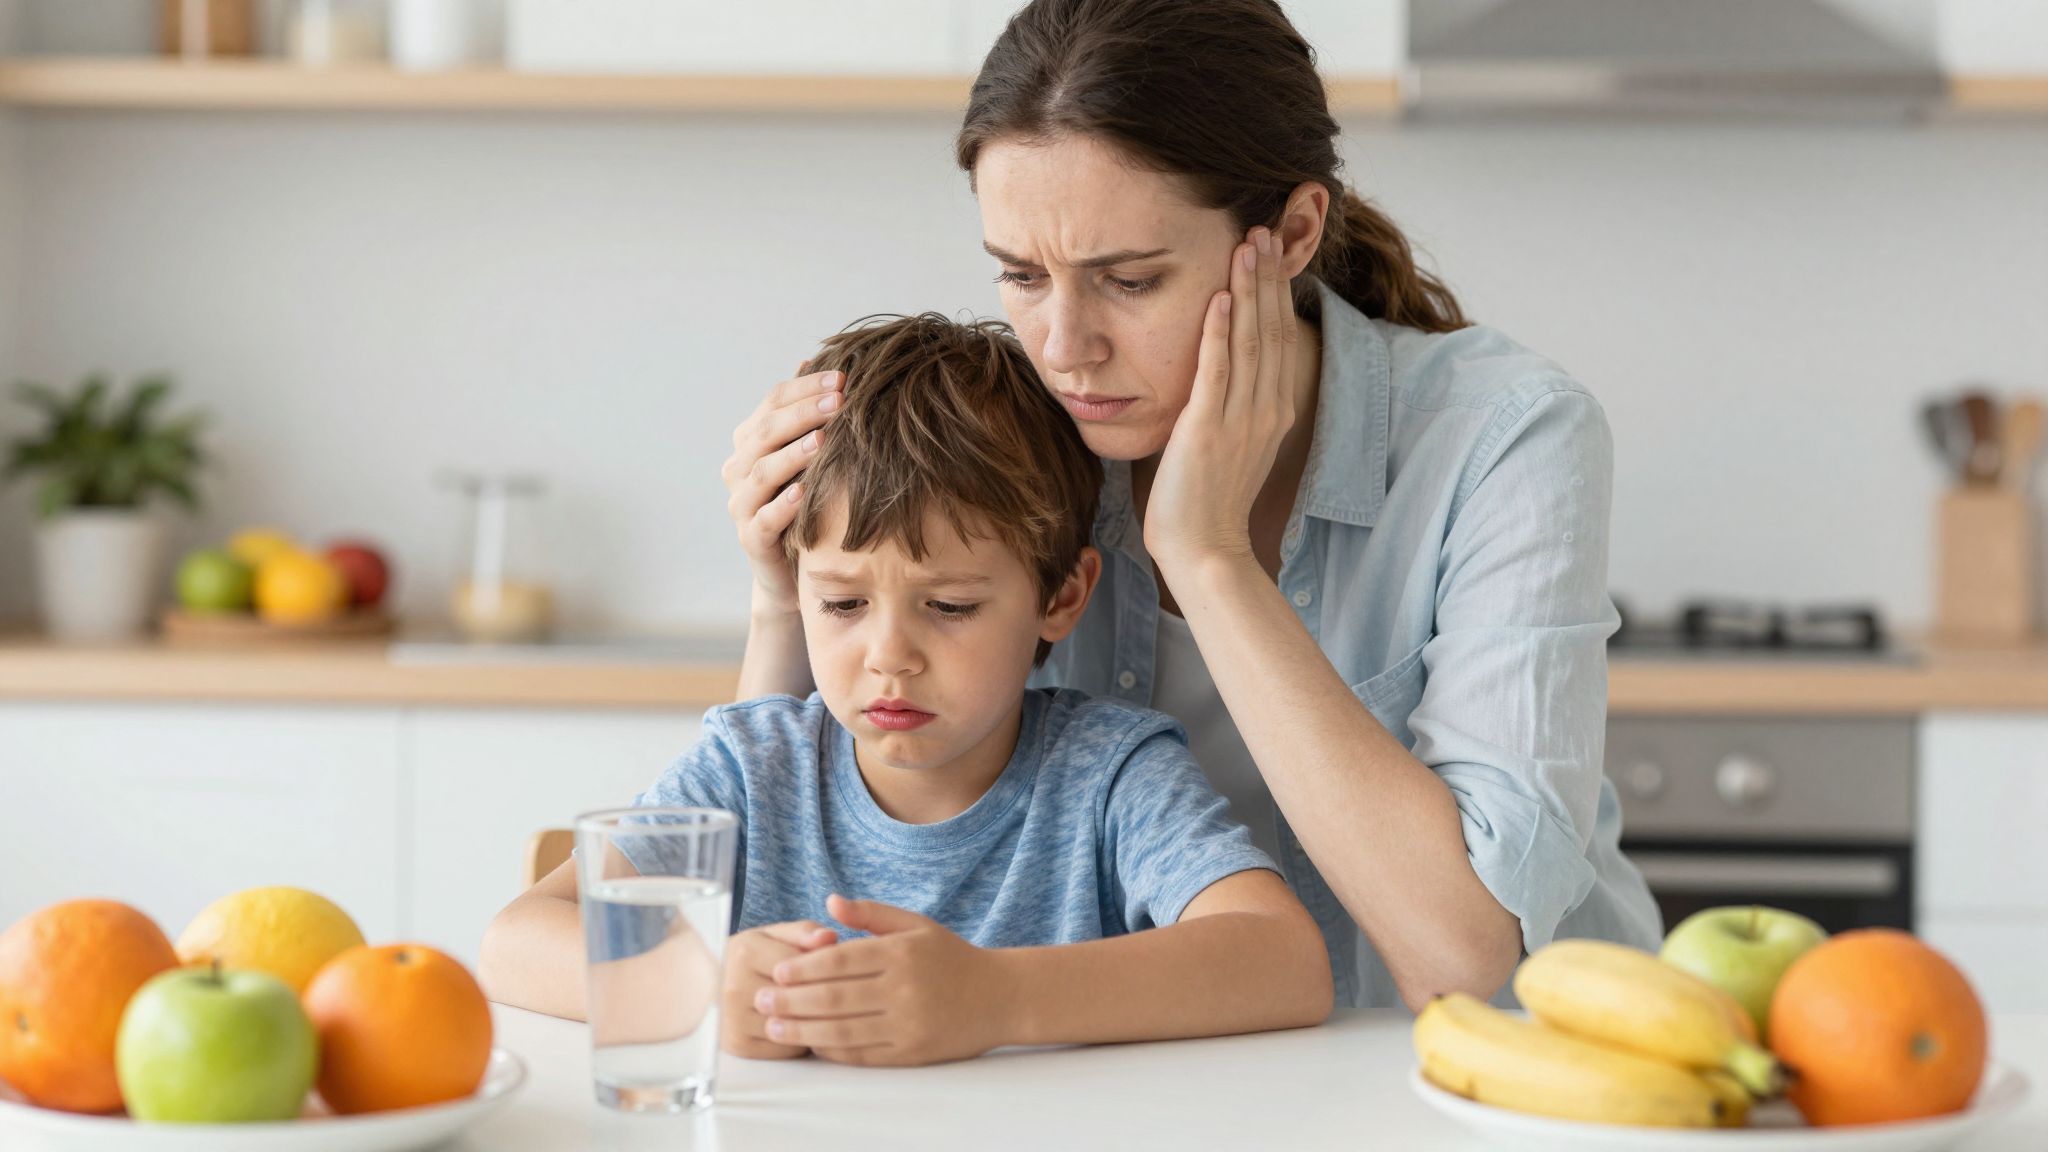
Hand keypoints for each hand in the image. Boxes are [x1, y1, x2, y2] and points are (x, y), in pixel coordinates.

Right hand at [720, 920, 837, 1059]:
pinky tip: (798, 1028)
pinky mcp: (737, 1045)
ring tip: (815, 1010)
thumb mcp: (777, 936)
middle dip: (821, 997)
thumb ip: (805, 932)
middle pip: (797, 998)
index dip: (826, 970)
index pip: (801, 966)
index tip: (836, 971)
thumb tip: (829, 938)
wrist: (715, 984)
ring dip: (811, 1021)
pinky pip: (785, 1049)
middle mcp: (734, 986)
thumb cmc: (755, 958)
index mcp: (745, 952)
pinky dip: (798, 1042)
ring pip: (793, 1026)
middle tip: (835, 994)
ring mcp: (733, 1018)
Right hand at [721, 362, 844, 613]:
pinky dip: (783, 505)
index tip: (842, 377)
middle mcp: (739, 470)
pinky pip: (764, 519)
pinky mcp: (751, 540)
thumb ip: (804, 414)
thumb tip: (810, 359)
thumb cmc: (804, 503)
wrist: (791, 569)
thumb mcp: (807, 456)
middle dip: (804, 414)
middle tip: (840, 401)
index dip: (804, 388)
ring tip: (823, 440)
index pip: (772, 404)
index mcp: (750, 443)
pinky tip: (805, 492)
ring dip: (793, 454)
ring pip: (762, 473)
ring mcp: (741, 506)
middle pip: (766, 433)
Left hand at [755, 894, 1006, 1066]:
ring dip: (803, 1031)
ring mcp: (908, 1023)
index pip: (840, 961)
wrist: (1000, 997)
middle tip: (761, 1002)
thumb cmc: (951, 957)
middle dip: (791, 1001)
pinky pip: (863, 1054)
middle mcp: (904, 989)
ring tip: (774, 1029)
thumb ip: (871, 912)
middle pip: (834, 997)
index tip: (775, 972)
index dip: (803, 968)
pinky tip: (811, 1044)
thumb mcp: (916, 924)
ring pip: (843, 1030)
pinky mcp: (912, 1052)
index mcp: (901, 952)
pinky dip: (833, 1050)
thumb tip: (830, 901)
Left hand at [1142, 227, 1299, 576]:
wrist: (1205, 548)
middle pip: (1273, 328)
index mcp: (1275, 410)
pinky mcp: (1209, 428)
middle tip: (1267, 228)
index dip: (1278, 292)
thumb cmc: (1209, 500)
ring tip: (1248, 245)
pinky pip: (1217, 371)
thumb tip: (1224, 371)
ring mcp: (1241, 418)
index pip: (1282, 338)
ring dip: (1250, 290)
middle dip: (1270, 276)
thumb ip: (1235, 405)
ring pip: (1251, 340)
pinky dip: (1220, 332)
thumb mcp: (1234, 444)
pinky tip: (1220, 296)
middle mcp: (1266, 408)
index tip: (1273, 252)